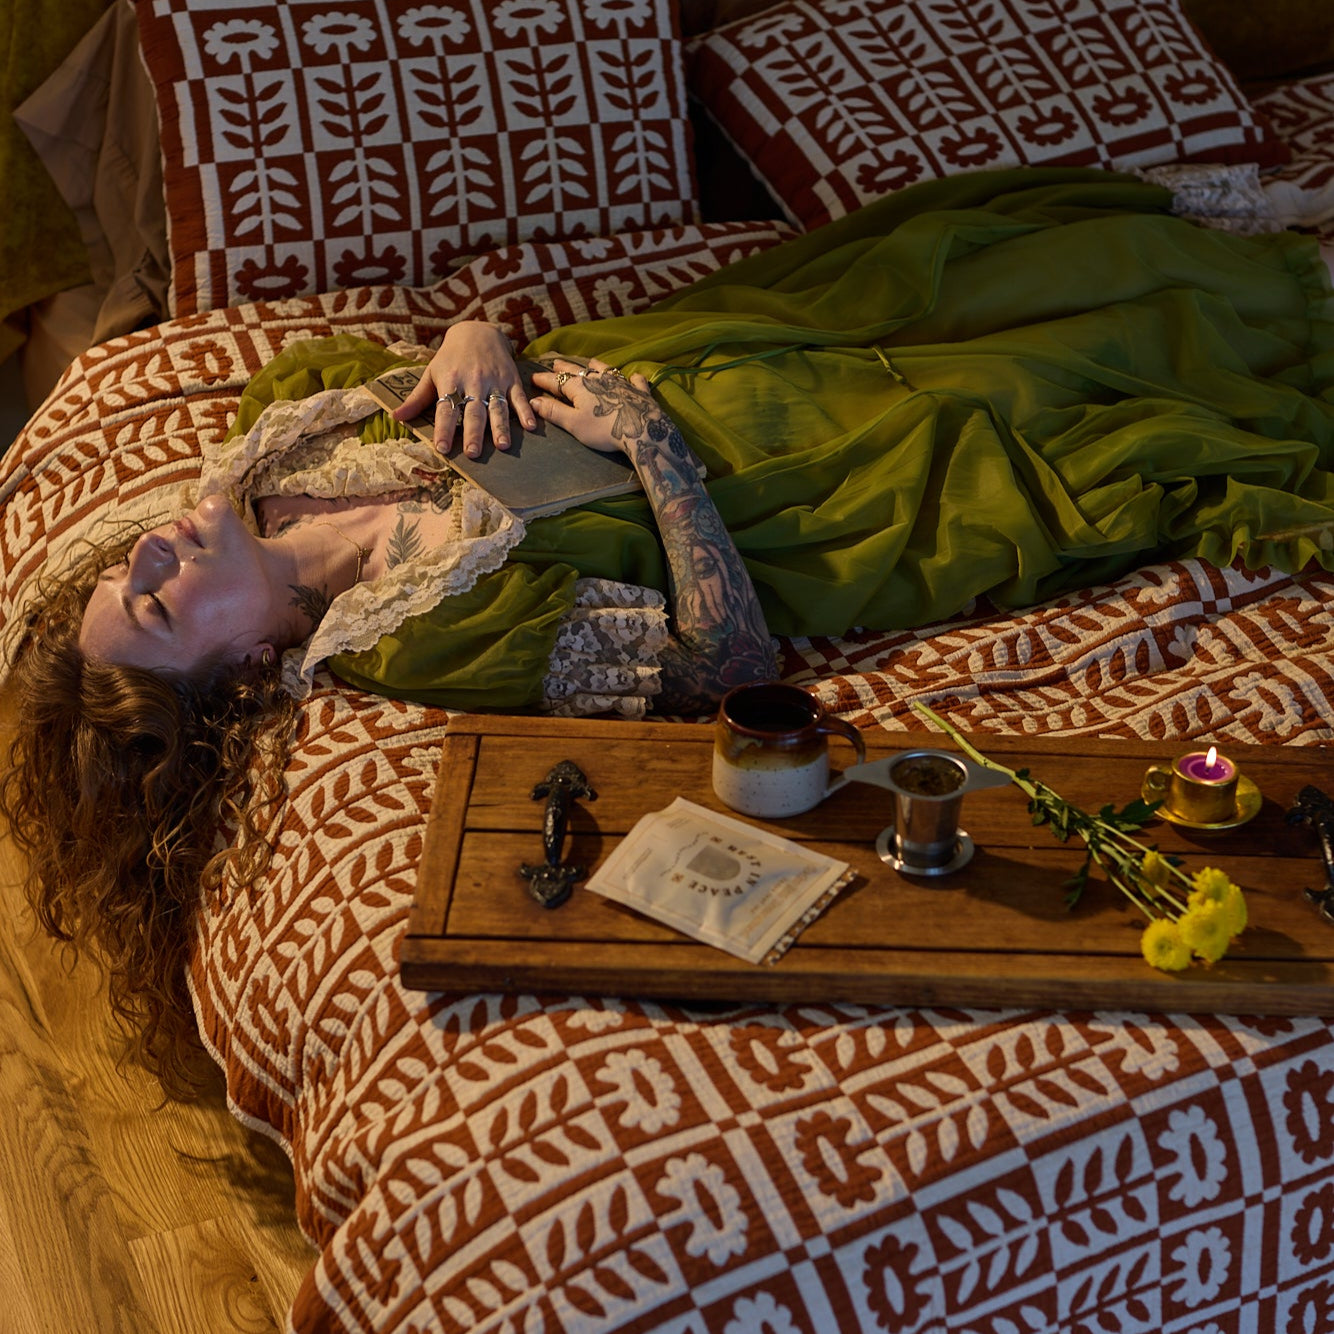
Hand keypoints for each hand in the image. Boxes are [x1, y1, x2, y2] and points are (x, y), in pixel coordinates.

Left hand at [392, 320, 537, 457]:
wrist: (478, 331)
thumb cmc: (451, 358)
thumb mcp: (431, 373)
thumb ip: (416, 398)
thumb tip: (395, 417)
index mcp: (450, 381)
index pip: (446, 409)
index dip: (444, 429)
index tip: (442, 448)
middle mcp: (473, 381)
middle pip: (473, 411)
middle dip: (473, 432)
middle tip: (472, 453)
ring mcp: (494, 380)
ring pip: (497, 407)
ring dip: (500, 427)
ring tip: (502, 446)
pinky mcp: (511, 379)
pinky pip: (519, 397)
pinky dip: (526, 411)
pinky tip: (531, 427)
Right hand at [530, 358, 657, 454]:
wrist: (641, 430)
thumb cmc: (604, 429)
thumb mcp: (574, 423)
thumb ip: (554, 411)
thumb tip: (533, 401)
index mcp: (579, 387)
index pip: (556, 381)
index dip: (543, 380)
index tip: (532, 378)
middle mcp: (598, 379)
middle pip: (577, 370)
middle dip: (564, 368)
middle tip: (555, 363)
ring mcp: (620, 383)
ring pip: (604, 369)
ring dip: (594, 365)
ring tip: (589, 362)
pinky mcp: (638, 391)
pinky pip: (634, 380)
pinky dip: (632, 377)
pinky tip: (634, 376)